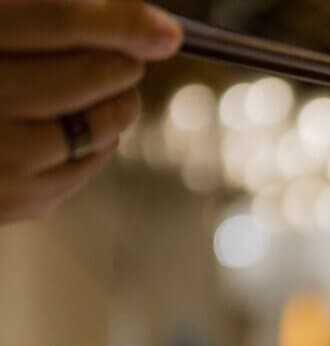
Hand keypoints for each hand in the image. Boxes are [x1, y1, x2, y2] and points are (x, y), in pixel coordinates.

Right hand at [0, 0, 181, 222]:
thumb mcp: (1, 31)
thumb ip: (43, 16)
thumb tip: (134, 20)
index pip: (57, 18)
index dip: (119, 21)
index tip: (166, 31)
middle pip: (81, 75)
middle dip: (120, 65)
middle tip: (129, 61)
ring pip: (93, 127)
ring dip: (117, 106)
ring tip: (115, 93)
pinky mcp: (14, 198)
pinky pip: (83, 167)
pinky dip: (98, 144)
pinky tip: (85, 127)